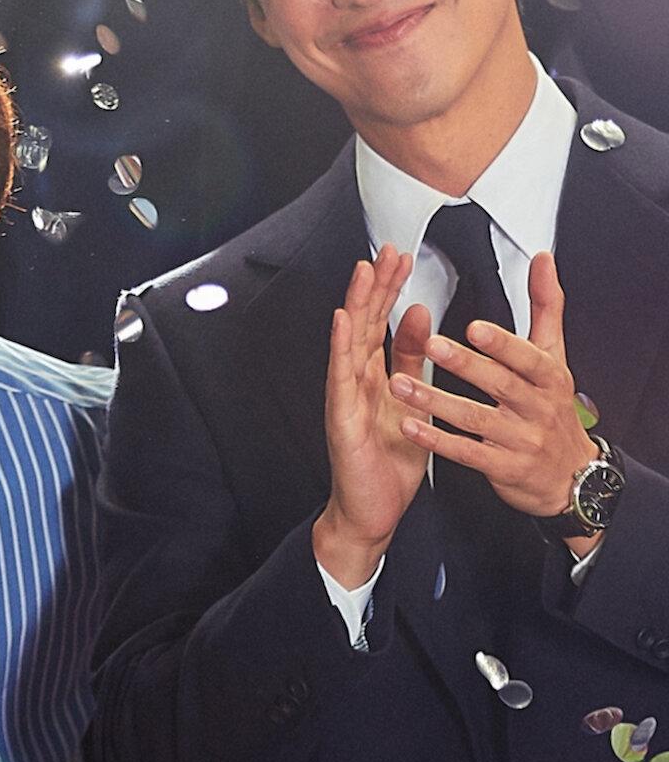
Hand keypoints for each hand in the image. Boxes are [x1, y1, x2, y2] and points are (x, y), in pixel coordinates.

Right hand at [315, 246, 428, 589]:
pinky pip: (340, 377)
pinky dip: (341, 347)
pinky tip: (345, 322)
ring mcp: (344, 397)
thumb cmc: (389, 461)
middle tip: (385, 251)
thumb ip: (415, 360)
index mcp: (374, 376)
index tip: (399, 258)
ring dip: (356, 305)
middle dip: (374, 286)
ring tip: (363, 273)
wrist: (373, 510)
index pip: (381, 323)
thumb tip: (421, 314)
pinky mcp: (341, 418)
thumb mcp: (415, 401)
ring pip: (349, 342)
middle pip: (363, 323)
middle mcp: (355, 380)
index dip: (389, 289)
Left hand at [390, 252, 602, 549]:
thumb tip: (542, 259)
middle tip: (429, 345)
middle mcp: (538, 408)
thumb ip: (546, 307)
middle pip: (501, 385)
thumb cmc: (553, 406)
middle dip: (465, 364)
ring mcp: (520, 441)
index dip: (502, 344)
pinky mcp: (502, 468)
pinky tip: (409, 425)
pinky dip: (436, 440)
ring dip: (435, 401)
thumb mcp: (555, 356)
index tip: (473, 327)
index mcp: (549, 377)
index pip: (528, 358)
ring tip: (399, 384)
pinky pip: (466, 453)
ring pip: (475, 419)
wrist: (569, 475)